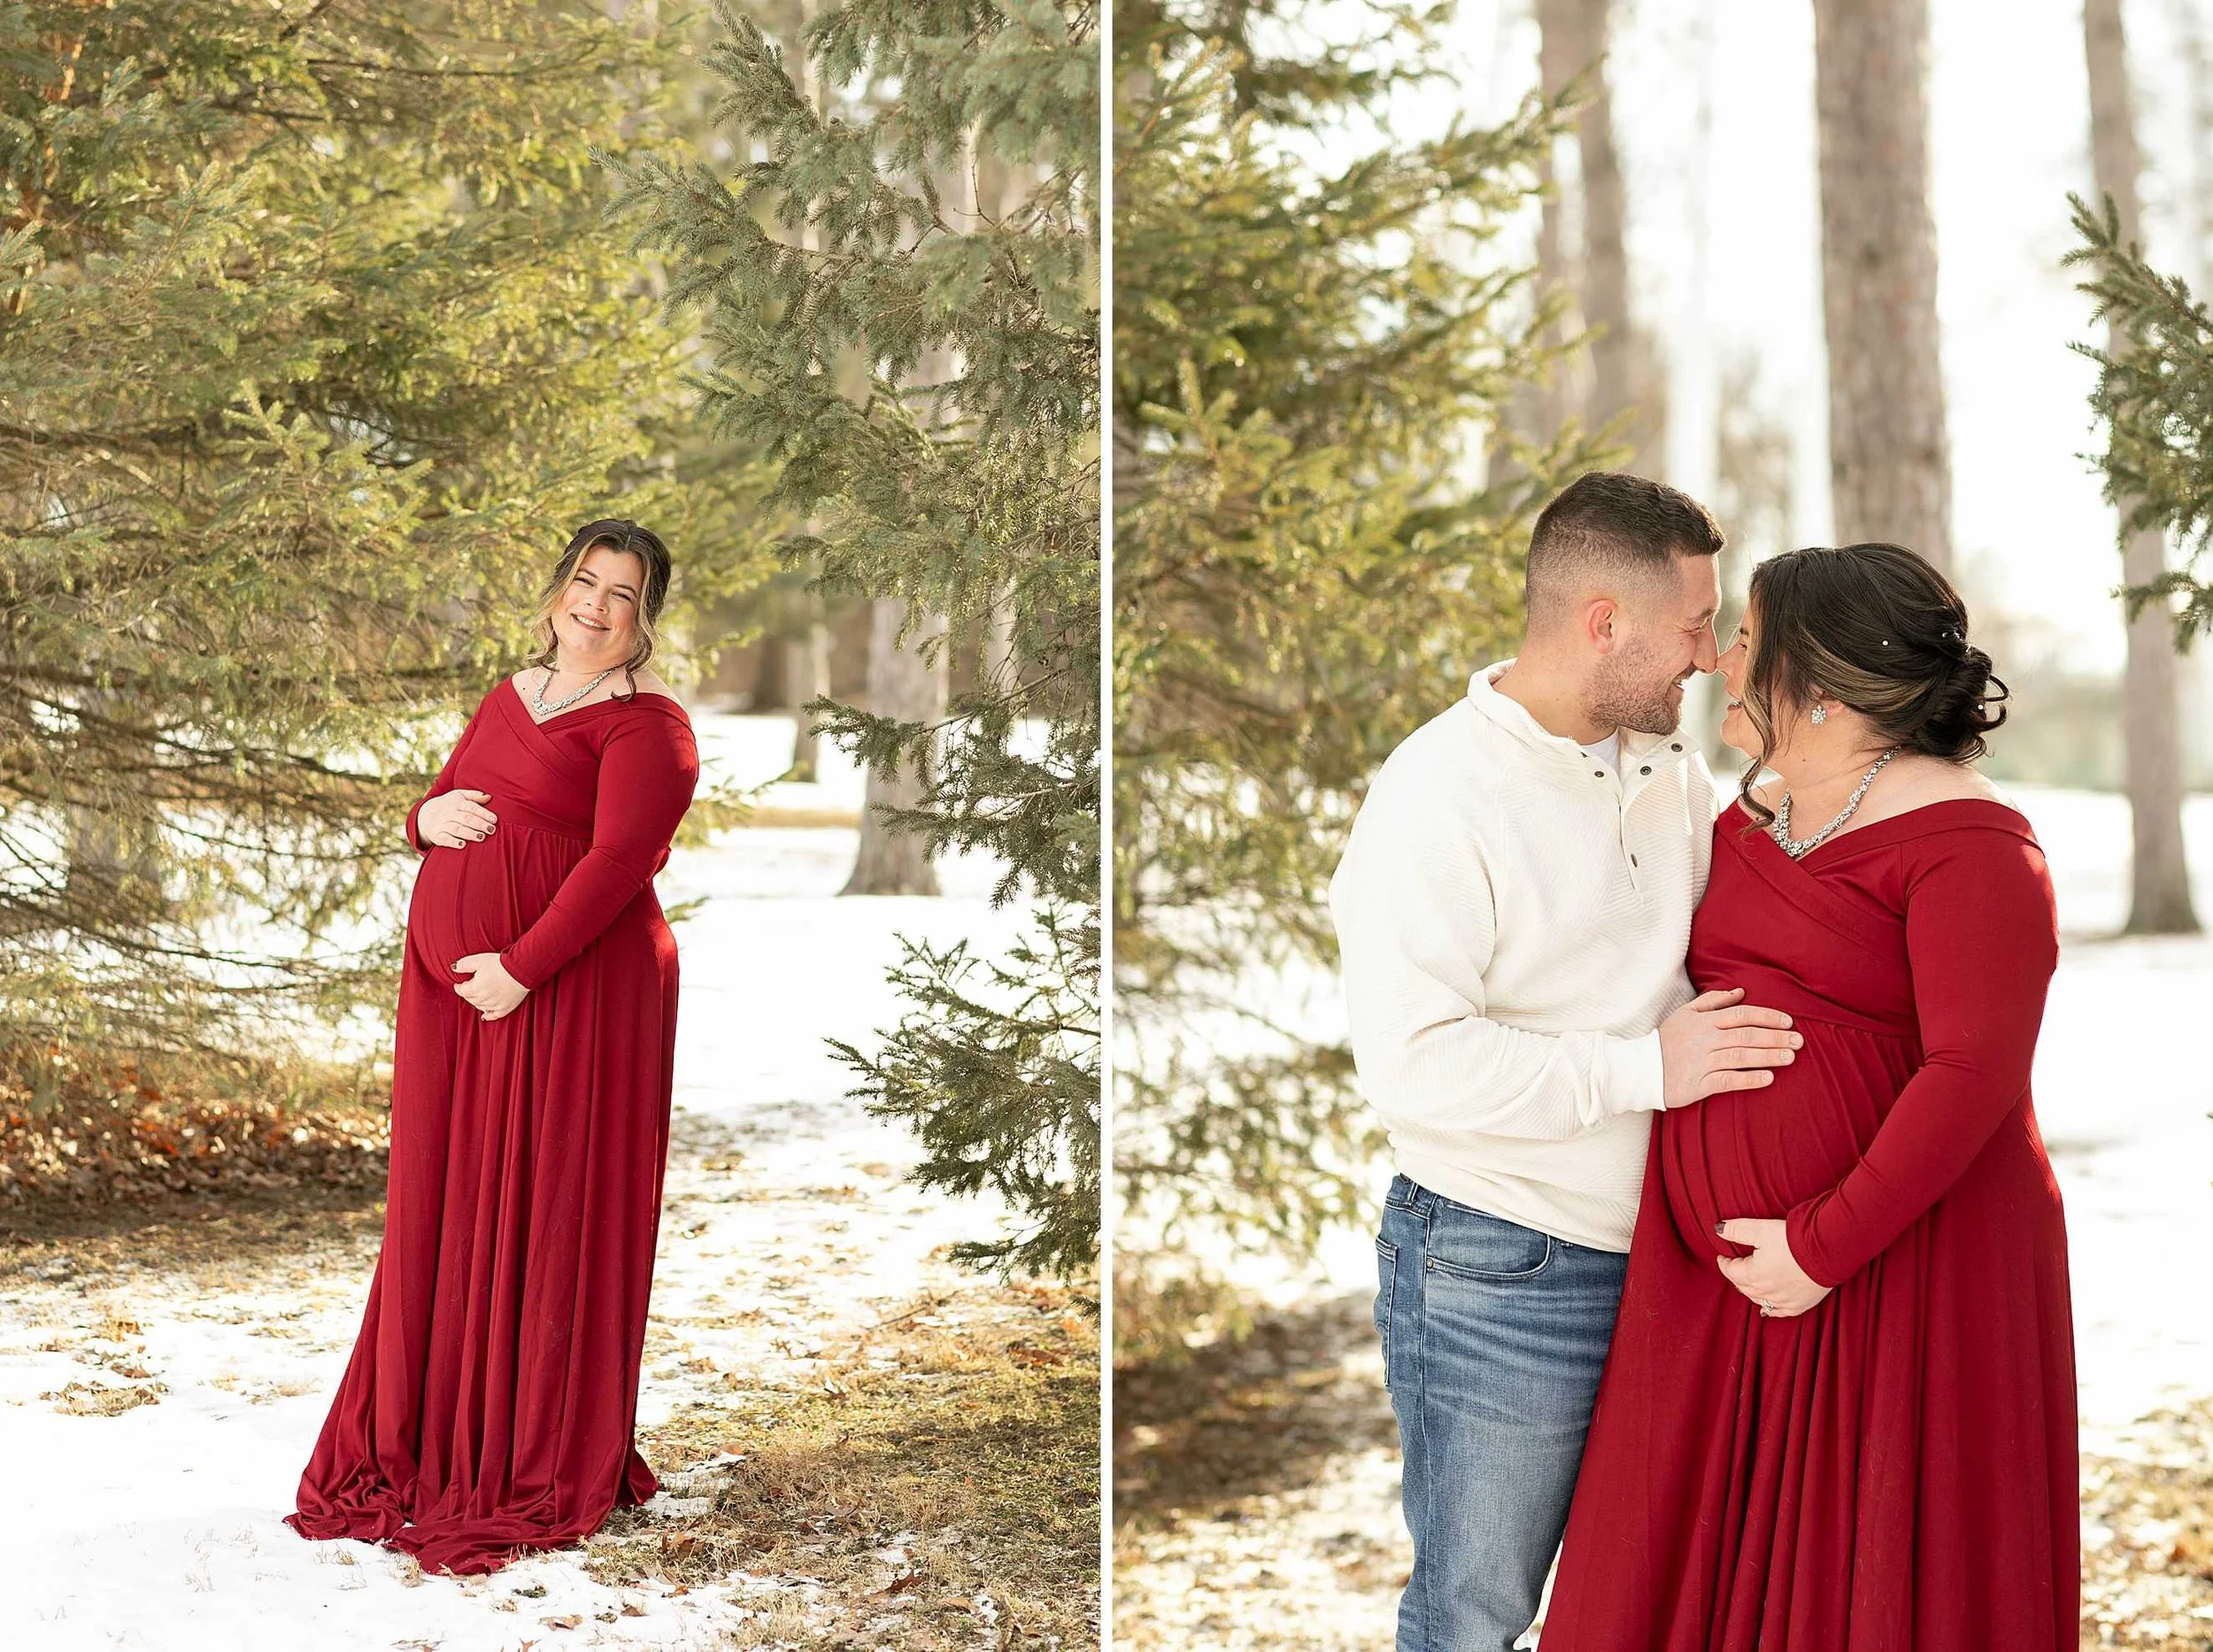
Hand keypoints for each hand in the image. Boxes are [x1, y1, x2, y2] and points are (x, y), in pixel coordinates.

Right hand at [417, 789, 497, 848]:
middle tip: (491, 829)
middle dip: (479, 824)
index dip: (483, 813)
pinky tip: (462, 845)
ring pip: (456, 829)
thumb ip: (474, 796)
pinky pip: (444, 839)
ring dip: (469, 833)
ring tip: (481, 837)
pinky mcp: (437, 836)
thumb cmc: (450, 804)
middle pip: (465, 818)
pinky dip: (453, 842)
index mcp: (457, 803)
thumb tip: (489, 797)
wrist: (426, 814)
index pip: (471, 807)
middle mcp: (449, 814)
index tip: (494, 819)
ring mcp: (442, 825)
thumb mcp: (459, 795)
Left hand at [452, 952, 526, 1020]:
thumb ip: (464, 964)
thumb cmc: (501, 963)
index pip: (462, 991)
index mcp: (476, 988)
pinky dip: (488, 1016)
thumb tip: (453, 968)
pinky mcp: (505, 1008)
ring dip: (477, 1002)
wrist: (522, 969)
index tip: (459, 984)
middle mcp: (484, 999)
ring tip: (478, 996)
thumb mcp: (480, 960)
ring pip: (480, 1007)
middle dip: (468, 994)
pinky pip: (494, 1016)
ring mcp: (495, 1005)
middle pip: (470, 999)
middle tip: (469, 987)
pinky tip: (484, 1015)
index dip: (459, 987)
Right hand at [1659, 988, 1800, 1107]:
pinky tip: (1768, 1078)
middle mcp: (1706, 1039)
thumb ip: (1713, 1001)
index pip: (1742, 1014)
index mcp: (1704, 1021)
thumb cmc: (1667, 1040)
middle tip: (1799, 1041)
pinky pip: (1728, 1081)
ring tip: (1790, 1057)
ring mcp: (1703, 1062)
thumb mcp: (1685, 1013)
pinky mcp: (1699, 1084)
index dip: (1768, 1017)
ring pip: (1742, 1056)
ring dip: (1768, 1056)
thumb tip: (1740, 992)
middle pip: (1747, 1035)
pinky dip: (1749, 1079)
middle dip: (1776, 1037)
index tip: (1788, 1022)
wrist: (1640, 1069)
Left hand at [1715, 1217, 1830, 1317]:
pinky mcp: (1802, 1303)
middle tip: (1735, 1268)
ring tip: (1748, 1284)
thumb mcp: (1761, 1229)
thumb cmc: (1794, 1239)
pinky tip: (1767, 1310)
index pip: (1732, 1272)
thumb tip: (1718, 1229)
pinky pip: (1781, 1312)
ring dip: (1751, 1292)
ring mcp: (1785, 1300)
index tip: (1722, 1257)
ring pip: (1760, 1301)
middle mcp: (1767, 1292)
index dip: (1724, 1264)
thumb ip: (1737, 1230)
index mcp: (1754, 1275)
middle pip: (1744, 1287)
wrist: (1828, 1250)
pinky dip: (1771, 1310)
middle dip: (1737, 1277)